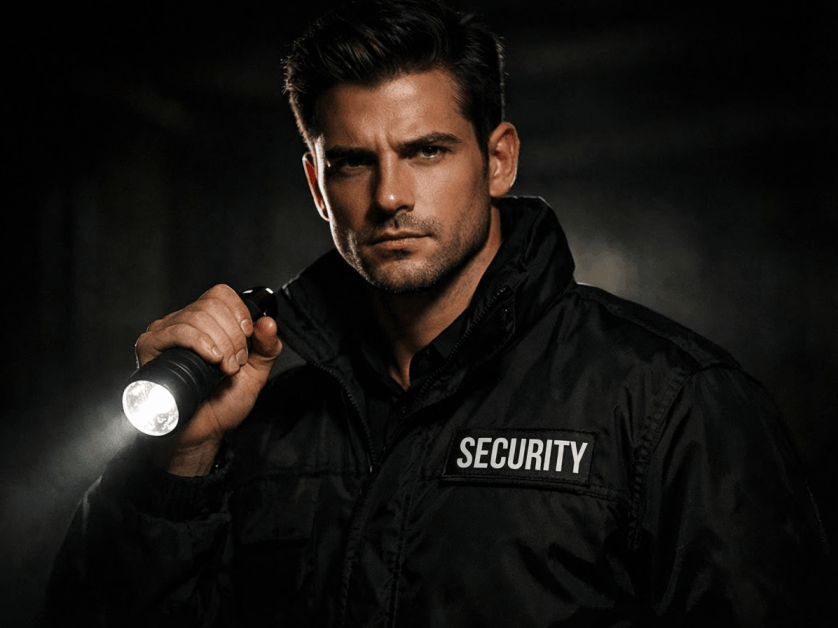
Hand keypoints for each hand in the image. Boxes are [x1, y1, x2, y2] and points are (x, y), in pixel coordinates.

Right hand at [135, 284, 281, 474]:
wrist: (203, 432)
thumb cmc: (223, 404)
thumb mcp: (256, 372)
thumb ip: (268, 347)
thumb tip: (268, 323)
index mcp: (207, 322)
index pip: (221, 294)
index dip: (239, 315)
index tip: (247, 341)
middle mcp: (184, 323)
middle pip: (212, 304)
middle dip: (233, 337)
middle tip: (235, 363)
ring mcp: (165, 333)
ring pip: (197, 316)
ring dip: (220, 344)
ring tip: (223, 369)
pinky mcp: (151, 346)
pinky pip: (178, 331)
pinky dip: (201, 344)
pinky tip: (212, 361)